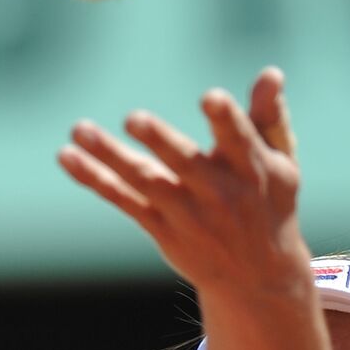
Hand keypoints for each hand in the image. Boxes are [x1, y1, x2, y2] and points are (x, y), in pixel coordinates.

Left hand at [58, 67, 307, 298]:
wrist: (257, 276)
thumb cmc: (268, 204)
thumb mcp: (281, 162)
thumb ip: (268, 116)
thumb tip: (271, 73)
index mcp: (252, 169)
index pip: (239, 140)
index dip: (227, 119)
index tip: (211, 98)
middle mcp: (218, 193)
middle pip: (185, 163)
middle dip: (160, 141)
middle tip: (134, 118)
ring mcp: (187, 214)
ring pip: (145, 181)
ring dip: (111, 156)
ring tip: (80, 130)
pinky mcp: (163, 229)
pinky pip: (124, 201)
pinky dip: (96, 179)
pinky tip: (68, 157)